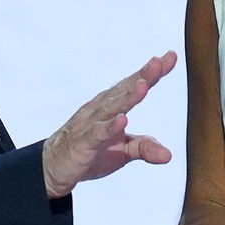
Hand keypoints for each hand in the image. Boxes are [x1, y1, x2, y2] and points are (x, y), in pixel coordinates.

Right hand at [42, 51, 175, 198]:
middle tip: (158, 63)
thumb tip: (168, 155)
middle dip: (142, 76)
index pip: (135, 85)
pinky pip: (97, 133)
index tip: (170, 57)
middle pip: (124, 89)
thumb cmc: (91, 152)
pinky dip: (109, 127)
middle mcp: (101, 108)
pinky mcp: (82, 143)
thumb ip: (145, 148)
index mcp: (112, 106)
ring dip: (128, 97)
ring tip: (144, 86)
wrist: (54, 167)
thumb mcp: (123, 152)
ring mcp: (90, 124)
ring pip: (111, 107)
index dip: (152, 72)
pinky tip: (122, 120)